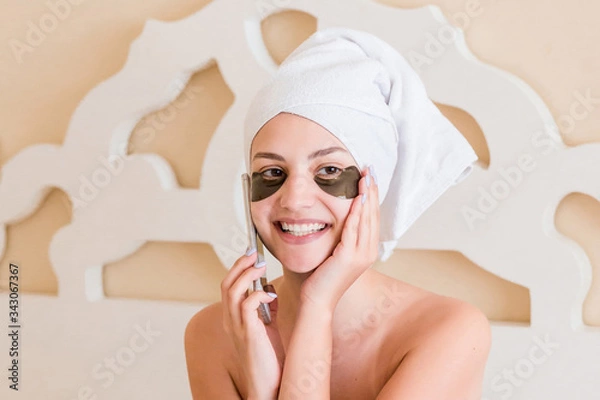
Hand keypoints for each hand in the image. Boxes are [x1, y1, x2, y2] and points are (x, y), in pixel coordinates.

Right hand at [221, 250, 283, 399]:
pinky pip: (247, 305)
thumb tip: (269, 289)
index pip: (228, 286)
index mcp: (232, 319)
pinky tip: (271, 295)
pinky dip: (258, 294)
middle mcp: (230, 321)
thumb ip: (267, 309)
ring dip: (247, 274)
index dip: (238, 268)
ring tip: (261, 265)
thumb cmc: (269, 358)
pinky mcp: (248, 334)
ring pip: (232, 291)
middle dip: (240, 265)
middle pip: (226, 284)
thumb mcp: (268, 328)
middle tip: (255, 254)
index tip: (252, 255)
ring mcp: (237, 328)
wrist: (268, 385)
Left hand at [300, 165, 379, 310]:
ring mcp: (360, 255)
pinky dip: (355, 211)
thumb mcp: (333, 253)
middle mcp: (368, 252)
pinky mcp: (349, 256)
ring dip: (366, 195)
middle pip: (373, 214)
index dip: (371, 196)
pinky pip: (353, 228)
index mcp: (366, 250)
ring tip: (365, 176)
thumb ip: (339, 237)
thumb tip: (336, 218)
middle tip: (370, 169)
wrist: (316, 301)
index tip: (369, 177)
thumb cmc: (320, 278)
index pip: (371, 217)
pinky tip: (356, 197)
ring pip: (366, 219)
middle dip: (372, 190)